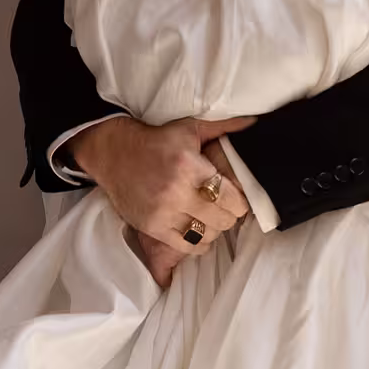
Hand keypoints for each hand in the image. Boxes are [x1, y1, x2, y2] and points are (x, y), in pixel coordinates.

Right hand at [68, 113, 255, 260]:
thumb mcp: (189, 128)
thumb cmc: (156, 140)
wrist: (114, 153)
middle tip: (224, 209)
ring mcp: (163, 212)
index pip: (231, 199)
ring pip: (207, 235)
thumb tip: (254, 122)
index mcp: (190, 167)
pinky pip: (187, 246)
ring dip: (213, 229)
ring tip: (210, 219)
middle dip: (229, 215)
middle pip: (223, 220)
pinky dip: (198, 243)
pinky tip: (197, 232)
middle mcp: (177, 192)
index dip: (240, 202)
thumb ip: (224, 126)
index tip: (237, 199)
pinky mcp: (152, 227)